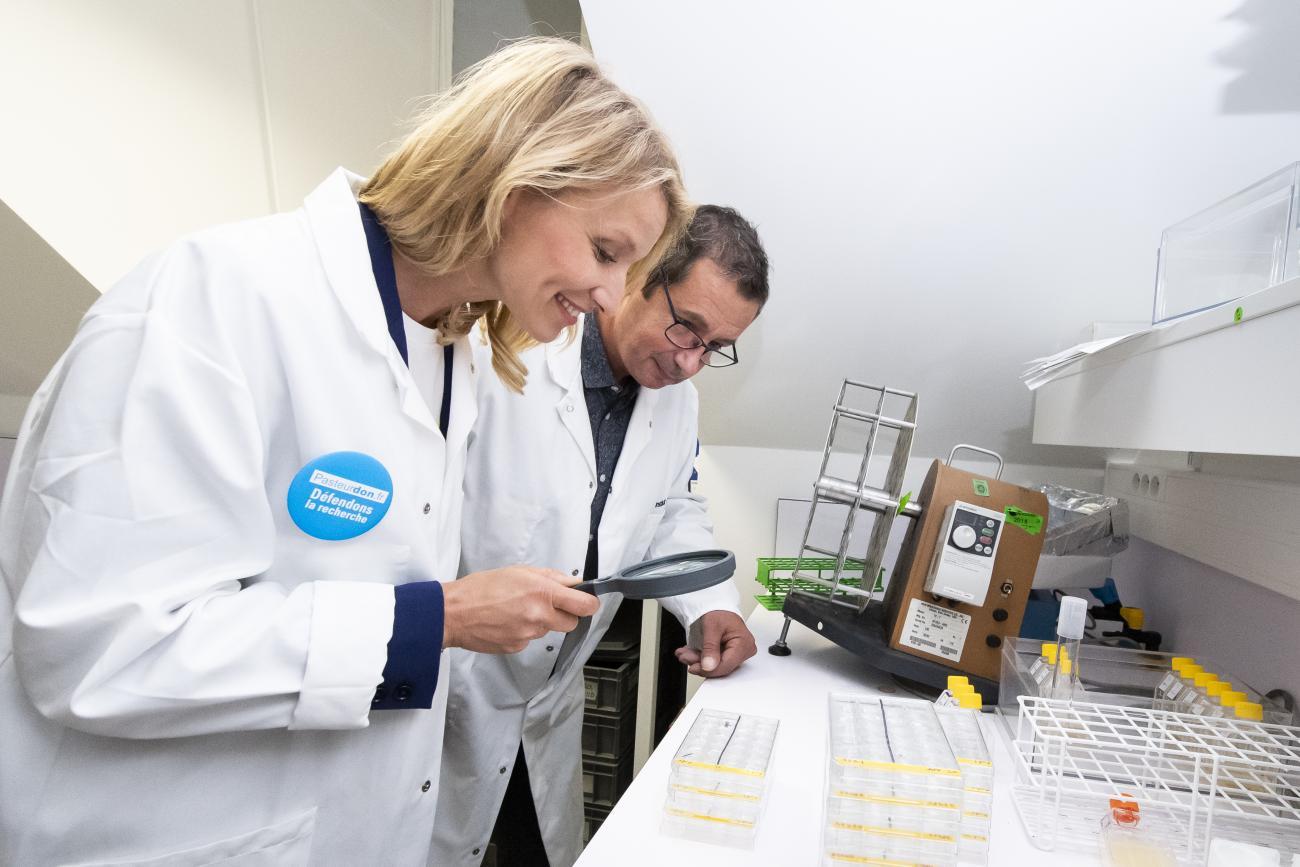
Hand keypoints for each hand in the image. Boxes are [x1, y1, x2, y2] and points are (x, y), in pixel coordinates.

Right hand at [442, 566, 599, 652]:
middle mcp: (539, 616)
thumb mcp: (519, 571)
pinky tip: (507, 621)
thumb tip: (573, 583)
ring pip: (548, 630)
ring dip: (541, 621)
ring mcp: (529, 635)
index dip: (589, 604)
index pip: (584, 605)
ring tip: (517, 610)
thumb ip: (551, 577)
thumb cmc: (481, 588)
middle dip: (565, 614)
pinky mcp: (518, 647)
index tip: (586, 601)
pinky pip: (531, 639)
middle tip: (546, 604)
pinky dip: (524, 631)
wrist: (454, 613)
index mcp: (542, 593)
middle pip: (571, 623)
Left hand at [674, 610, 755, 677]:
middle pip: (720, 666)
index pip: (727, 665)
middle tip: (685, 656)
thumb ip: (710, 647)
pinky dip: (700, 657)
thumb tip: (709, 666)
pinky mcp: (729, 655)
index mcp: (744, 644)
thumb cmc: (719, 612)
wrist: (717, 606)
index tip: (694, 667)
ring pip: (715, 665)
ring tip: (685, 653)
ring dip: (697, 660)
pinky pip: (714, 661)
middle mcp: (744, 651)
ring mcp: (737, 654)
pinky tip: (690, 653)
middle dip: (700, 663)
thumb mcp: (712, 627)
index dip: (709, 670)